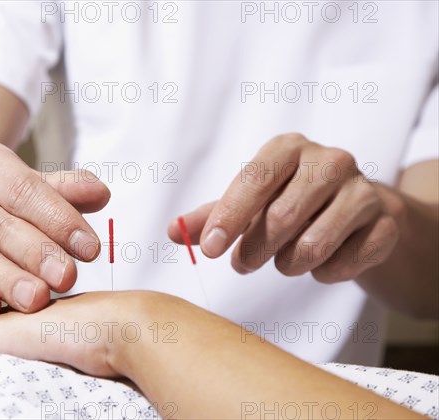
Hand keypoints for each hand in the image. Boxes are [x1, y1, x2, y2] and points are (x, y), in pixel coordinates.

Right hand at [0, 142, 109, 318]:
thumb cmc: (5, 202)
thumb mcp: (36, 187)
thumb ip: (68, 190)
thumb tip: (101, 193)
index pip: (22, 190)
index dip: (58, 219)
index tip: (89, 247)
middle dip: (36, 253)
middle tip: (67, 276)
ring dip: (8, 280)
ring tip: (38, 298)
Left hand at [169, 133, 403, 282]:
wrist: (359, 212)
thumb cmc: (293, 203)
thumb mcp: (250, 204)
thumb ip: (212, 216)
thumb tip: (171, 231)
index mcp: (289, 148)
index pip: (254, 180)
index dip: (229, 217)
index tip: (210, 249)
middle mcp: (330, 160)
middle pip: (282, 216)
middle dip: (255, 250)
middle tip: (242, 264)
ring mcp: (363, 189)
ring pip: (315, 244)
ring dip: (289, 264)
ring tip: (285, 262)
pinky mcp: (387, 222)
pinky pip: (348, 261)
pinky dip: (327, 273)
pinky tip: (323, 265)